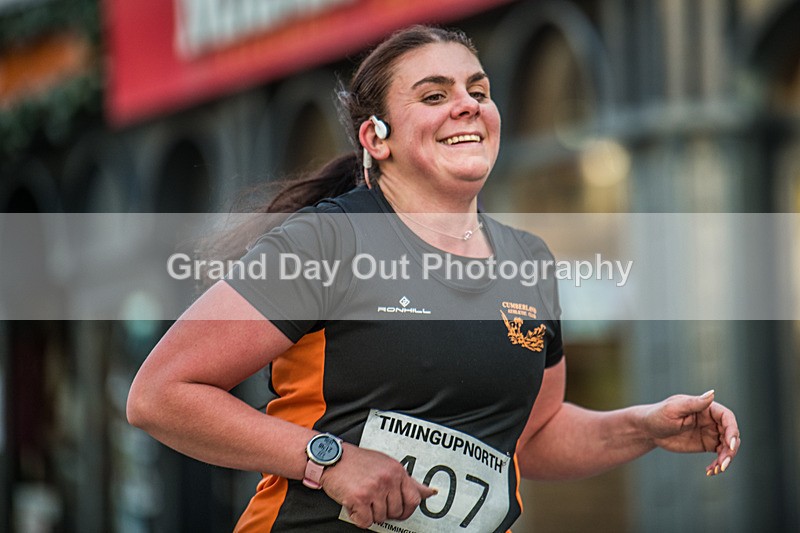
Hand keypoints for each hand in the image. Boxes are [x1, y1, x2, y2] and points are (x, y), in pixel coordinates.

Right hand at [320, 444, 436, 527]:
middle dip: (383, 511)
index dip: (405, 510)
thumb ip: (408, 481)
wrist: (331, 458)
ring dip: (369, 513)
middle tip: (372, 499)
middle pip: (396, 512)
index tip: (397, 510)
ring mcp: (375, 488)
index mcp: (397, 471)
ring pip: (380, 518)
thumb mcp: (387, 465)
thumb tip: (430, 493)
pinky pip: (365, 522)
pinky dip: (358, 517)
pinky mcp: (360, 498)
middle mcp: (388, 479)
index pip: (414, 499)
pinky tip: (353, 503)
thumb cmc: (358, 462)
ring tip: (362, 497)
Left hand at [641, 390, 739, 476]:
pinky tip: (711, 471)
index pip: (727, 417)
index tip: (730, 445)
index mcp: (706, 408)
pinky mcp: (707, 444)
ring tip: (717, 470)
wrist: (649, 430)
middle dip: (730, 450)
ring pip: (728, 446)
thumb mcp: (674, 409)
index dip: (732, 430)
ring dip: (726, 459)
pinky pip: (719, 455)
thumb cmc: (658, 415)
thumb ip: (694, 403)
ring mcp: (711, 433)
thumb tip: (712, 393)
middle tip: (723, 464)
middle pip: (731, 434)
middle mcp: (712, 420)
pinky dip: (718, 464)